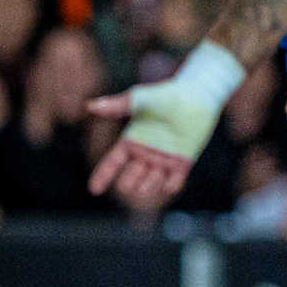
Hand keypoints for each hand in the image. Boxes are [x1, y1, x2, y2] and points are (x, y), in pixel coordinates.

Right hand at [86, 54, 236, 206]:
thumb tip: (90, 106)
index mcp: (131, 141)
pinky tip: (169, 185)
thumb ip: (117, 106)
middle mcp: (145, 153)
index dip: (102, 176)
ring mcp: (164, 159)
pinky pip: (174, 181)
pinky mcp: (183, 161)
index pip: (113, 163)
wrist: (197, 95)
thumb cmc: (166, 95)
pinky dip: (170, 185)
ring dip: (147, 187)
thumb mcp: (140, 100)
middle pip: (131, 177)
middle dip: (129, 183)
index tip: (93, 191)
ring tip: (145, 185)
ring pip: (151, 182)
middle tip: (130, 182)